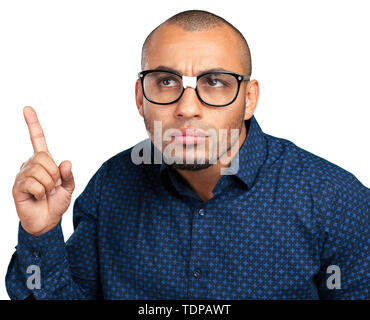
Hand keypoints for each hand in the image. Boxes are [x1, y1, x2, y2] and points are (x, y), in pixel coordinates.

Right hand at [12, 106, 74, 235]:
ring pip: (40, 171)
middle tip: (53, 186)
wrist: (47, 220)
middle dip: (54, 174)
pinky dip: (41, 193)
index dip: (33, 124)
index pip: (37, 140)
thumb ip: (68, 175)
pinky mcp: (17, 186)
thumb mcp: (68, 187)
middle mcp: (30, 164)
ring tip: (45, 193)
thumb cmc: (56, 202)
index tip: (27, 108)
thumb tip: (66, 162)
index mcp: (43, 162)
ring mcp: (22, 175)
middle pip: (45, 158)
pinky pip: (34, 184)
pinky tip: (37, 197)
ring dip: (48, 185)